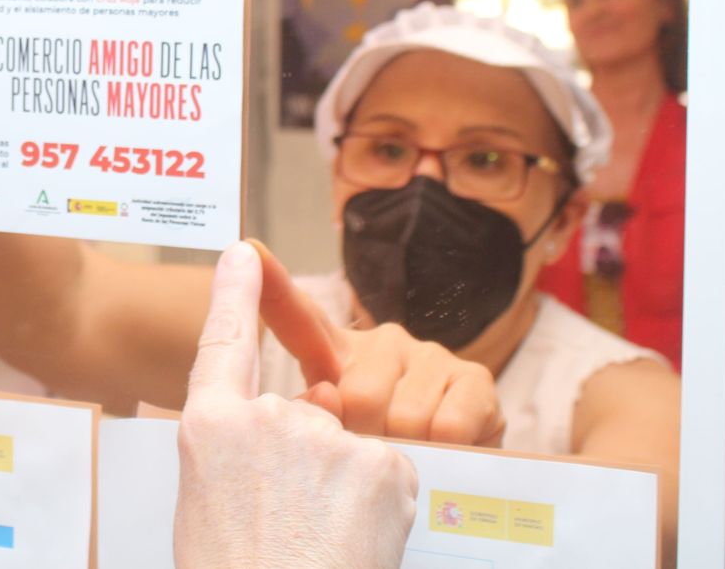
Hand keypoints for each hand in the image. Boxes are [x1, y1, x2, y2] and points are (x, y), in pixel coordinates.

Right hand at [175, 242, 417, 568]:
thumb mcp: (204, 503)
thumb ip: (239, 450)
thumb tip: (282, 425)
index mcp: (210, 426)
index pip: (223, 343)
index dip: (236, 295)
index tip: (246, 254)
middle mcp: (267, 417)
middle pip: (304, 419)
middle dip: (309, 465)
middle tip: (288, 527)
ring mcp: (326, 436)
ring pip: (348, 451)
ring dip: (344, 493)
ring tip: (317, 545)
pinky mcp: (380, 461)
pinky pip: (388, 476)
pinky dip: (380, 510)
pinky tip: (352, 545)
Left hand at [252, 240, 504, 446]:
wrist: (454, 473)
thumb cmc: (377, 455)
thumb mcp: (334, 439)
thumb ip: (317, 417)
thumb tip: (329, 396)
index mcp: (335, 354)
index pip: (301, 319)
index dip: (276, 289)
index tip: (251, 250)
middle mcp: (380, 343)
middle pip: (357, 397)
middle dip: (365, 439)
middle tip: (375, 449)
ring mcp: (428, 355)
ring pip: (404, 418)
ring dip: (407, 450)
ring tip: (410, 449)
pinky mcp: (473, 377)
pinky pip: (448, 426)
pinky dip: (445, 451)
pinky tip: (446, 446)